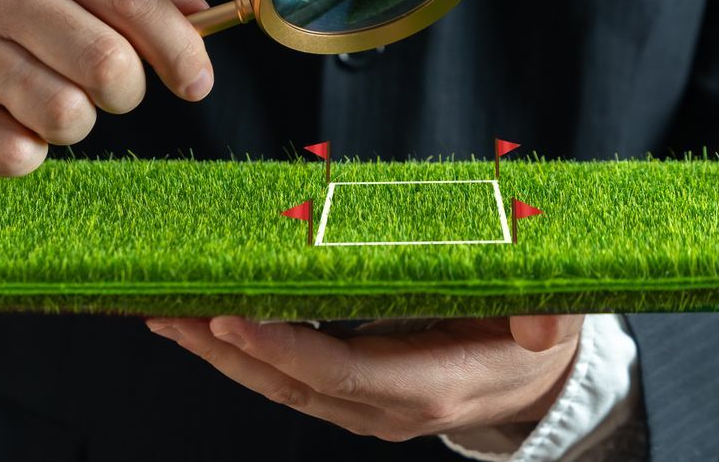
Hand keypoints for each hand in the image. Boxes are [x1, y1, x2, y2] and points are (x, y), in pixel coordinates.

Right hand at [0, 0, 212, 175]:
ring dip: (75, 123)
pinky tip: (8, 125)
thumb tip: (200, 15)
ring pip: (66, 114)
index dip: (180, 48)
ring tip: (48, 103)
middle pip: (108, 63)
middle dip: (126, 92)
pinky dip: (27, 152)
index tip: (198, 83)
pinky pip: (15, 155)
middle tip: (108, 90)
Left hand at [146, 315, 582, 444]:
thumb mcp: (552, 322)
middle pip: (292, 385)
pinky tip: (204, 323)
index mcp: (430, 389)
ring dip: (221, 353)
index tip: (232, 317)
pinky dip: (243, 352)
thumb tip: (540, 328)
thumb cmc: (536, 338)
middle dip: (228, 350)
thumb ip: (544, 323)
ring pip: (280, 385)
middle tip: (171, 309)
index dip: (284, 350)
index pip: (341, 374)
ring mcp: (366, 406)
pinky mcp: (353, 392)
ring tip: (166, 314)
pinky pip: (289, 377)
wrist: (535, 381)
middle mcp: (387, 408)